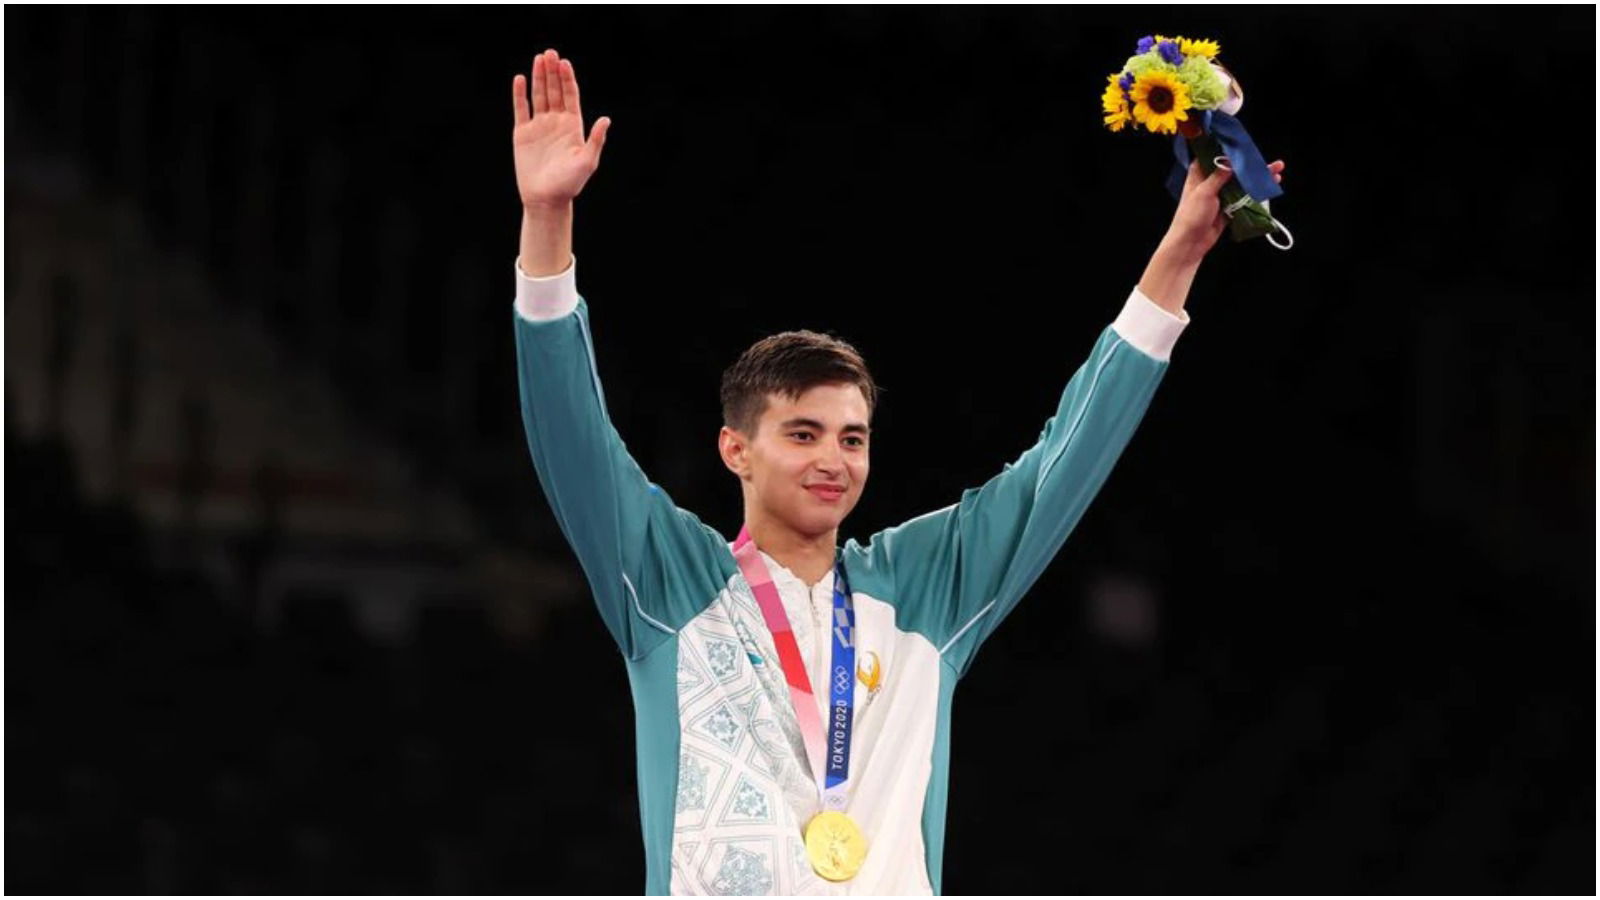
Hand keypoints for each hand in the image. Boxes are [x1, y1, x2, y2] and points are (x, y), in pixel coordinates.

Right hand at [513, 48, 610, 209]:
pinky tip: (520, 79)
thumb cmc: (569, 183)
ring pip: (539, 95)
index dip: (568, 79)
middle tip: (550, 53)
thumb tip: (606, 119)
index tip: (564, 63)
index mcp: (573, 126)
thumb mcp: (587, 162)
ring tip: (538, 59)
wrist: (546, 199)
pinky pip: (521, 109)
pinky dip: (520, 94)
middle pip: (555, 91)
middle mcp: (556, 122)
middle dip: (552, 72)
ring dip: (539, 77)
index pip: (570, 96)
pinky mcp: (523, 133)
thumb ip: (595, 140)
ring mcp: (539, 126)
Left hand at [1165, 157, 1284, 257]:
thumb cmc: (1191, 216)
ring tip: (1275, 172)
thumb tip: (1231, 160)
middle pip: (1232, 170)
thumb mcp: (1205, 191)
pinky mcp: (1228, 208)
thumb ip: (1219, 175)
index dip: (1227, 150)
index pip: (1213, 156)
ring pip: (1240, 184)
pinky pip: (1243, 198)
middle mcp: (1210, 183)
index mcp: (1199, 174)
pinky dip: (1254, 193)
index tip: (1243, 145)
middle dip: (1249, 165)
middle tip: (1267, 161)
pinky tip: (1267, 187)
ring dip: (1256, 179)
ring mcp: (1220, 196)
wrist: (1191, 243)